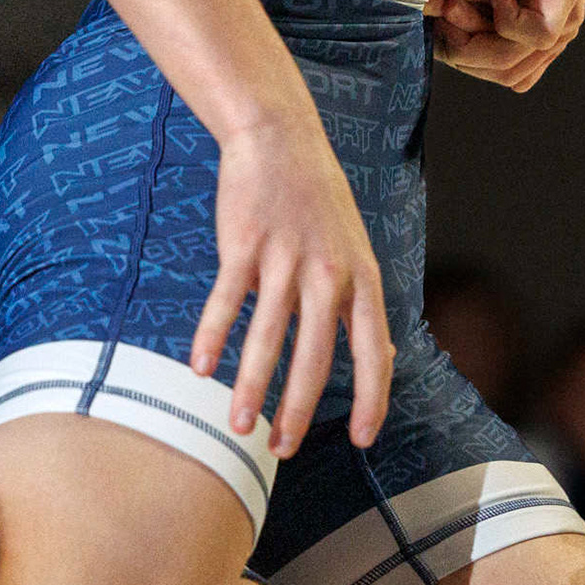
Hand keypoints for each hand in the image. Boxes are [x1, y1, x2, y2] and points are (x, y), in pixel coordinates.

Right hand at [191, 118, 392, 459]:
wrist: (279, 137)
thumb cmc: (317, 198)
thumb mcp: (355, 247)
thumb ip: (361, 301)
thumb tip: (384, 355)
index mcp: (362, 276)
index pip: (374, 351)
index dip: (373, 399)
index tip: (363, 440)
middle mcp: (328, 272)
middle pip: (315, 356)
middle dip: (298, 409)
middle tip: (283, 448)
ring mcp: (285, 257)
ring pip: (267, 336)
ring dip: (251, 387)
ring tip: (238, 424)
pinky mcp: (244, 243)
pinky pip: (227, 300)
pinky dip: (212, 336)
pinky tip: (200, 366)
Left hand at [427, 0, 584, 92]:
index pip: (539, 32)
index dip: (505, 22)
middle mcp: (566, 18)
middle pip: (516, 64)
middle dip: (472, 48)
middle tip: (448, 14)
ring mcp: (554, 36)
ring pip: (510, 76)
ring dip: (470, 58)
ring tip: (447, 22)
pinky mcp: (539, 43)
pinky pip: (509, 74)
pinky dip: (479, 63)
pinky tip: (456, 32)